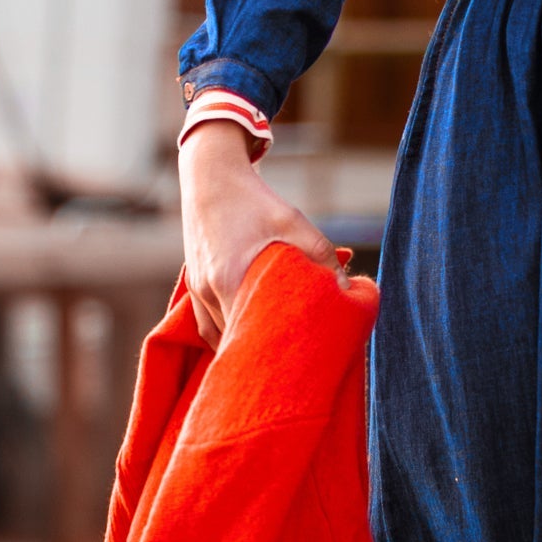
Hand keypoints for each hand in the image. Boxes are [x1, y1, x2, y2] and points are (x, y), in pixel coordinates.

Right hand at [178, 122, 345, 343]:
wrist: (210, 176)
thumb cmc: (253, 199)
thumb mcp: (293, 222)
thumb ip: (321, 256)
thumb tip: (347, 288)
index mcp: (228, 282)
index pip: (249, 335)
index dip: (272, 350)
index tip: (295, 361)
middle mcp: (208, 292)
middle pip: (234, 339)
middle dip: (260, 351)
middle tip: (289, 365)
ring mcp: (197, 291)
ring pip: (219, 335)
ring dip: (242, 345)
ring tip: (270, 359)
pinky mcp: (194, 285)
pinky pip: (207, 325)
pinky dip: (225, 336)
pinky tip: (245, 341)